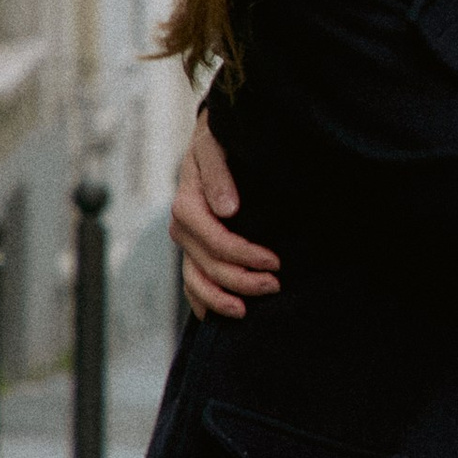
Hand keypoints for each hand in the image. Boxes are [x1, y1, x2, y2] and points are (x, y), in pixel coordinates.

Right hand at [171, 109, 281, 318]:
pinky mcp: (192, 251)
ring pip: (196, 281)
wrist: (212, 140)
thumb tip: (227, 210)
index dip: (244, 255)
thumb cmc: (219, 141)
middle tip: (275, 285)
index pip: (215, 240)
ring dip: (221, 300)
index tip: (275, 262)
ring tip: (247, 310)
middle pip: (209, 265)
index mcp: (187, 203)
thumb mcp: (216, 145)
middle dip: (242, 280)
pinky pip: (191, 284)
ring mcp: (186, 243)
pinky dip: (203, 302)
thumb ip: (219, 174)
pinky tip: (221, 316)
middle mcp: (182, 227)